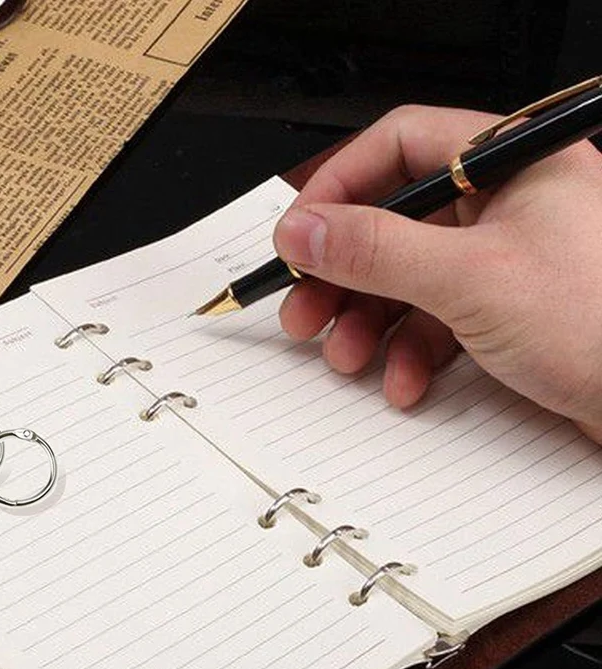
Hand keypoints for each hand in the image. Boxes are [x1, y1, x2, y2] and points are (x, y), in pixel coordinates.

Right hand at [272, 104, 601, 442]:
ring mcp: (500, 258)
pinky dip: (408, 352)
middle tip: (304, 309)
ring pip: (405, 276)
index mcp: (509, 163)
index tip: (300, 235)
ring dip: (366, 322)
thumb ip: (377, 249)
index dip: (339, 188)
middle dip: (342, 274)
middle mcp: (503, 204)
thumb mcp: (470, 278)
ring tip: (348, 357)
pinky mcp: (499, 308)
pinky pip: (432, 318)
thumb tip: (304, 230)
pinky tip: (404, 380)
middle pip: (392, 220)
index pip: (399, 146)